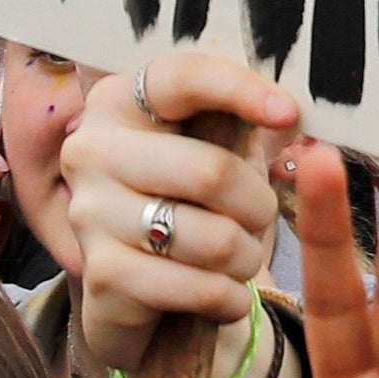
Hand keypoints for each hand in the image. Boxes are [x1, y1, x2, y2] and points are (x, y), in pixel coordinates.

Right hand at [59, 49, 297, 377]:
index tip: (289, 113)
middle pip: (211, 172)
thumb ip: (242, 118)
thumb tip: (288, 108)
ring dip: (248, 258)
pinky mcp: (101, 276)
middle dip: (258, 206)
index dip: (241, 91)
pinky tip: (225, 296)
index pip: (183, 78)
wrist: (141, 292)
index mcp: (119, 102)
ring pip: (215, 239)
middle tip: (259, 219)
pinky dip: (231, 299)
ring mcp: (89, 214)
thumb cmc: (187, 204)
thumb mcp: (214, 148)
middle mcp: (90, 149)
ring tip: (237, 259)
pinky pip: (202, 289)